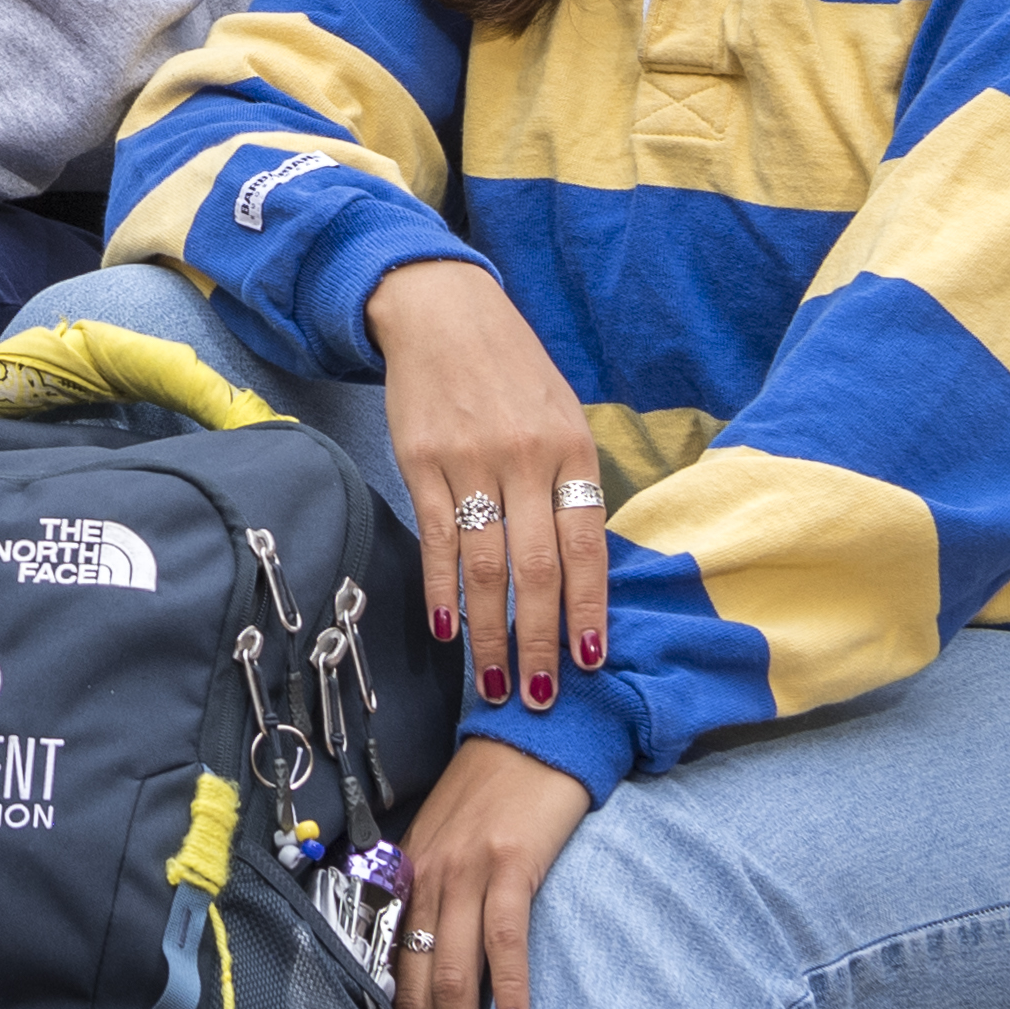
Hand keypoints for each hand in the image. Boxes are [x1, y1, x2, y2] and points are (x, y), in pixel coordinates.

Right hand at [369, 258, 610, 717]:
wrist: (444, 312)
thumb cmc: (512, 372)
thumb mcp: (562, 414)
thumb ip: (571, 484)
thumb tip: (580, 570)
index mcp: (571, 449)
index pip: (586, 546)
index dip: (587, 608)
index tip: (589, 661)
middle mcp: (525, 458)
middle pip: (536, 568)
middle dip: (538, 640)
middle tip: (538, 696)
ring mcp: (469, 461)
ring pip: (484, 564)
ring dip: (489, 631)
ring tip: (492, 680)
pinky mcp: (420, 462)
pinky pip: (435, 538)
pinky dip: (442, 588)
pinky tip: (448, 627)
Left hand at [392, 733, 592, 1008]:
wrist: (537, 729)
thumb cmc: (501, 792)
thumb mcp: (453, 843)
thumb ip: (442, 898)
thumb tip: (445, 973)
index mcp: (406, 877)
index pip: (387, 974)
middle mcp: (423, 876)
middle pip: (410, 988)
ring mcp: (465, 869)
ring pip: (448, 975)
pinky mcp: (511, 862)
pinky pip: (503, 939)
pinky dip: (507, 991)